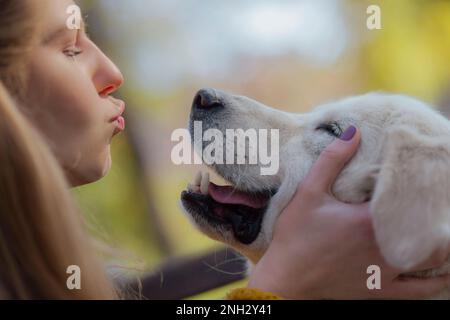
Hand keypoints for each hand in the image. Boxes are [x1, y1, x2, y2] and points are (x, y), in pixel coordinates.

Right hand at [248, 126, 449, 298]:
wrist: (286, 277)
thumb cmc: (295, 235)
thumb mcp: (308, 192)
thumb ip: (331, 160)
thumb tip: (354, 131)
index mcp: (370, 220)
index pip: (410, 198)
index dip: (420, 187)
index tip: (424, 176)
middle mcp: (386, 247)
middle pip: (429, 229)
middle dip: (436, 215)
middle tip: (436, 202)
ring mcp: (387, 272)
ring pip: (432, 260)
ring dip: (442, 246)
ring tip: (441, 232)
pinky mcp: (381, 291)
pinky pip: (421, 290)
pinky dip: (437, 280)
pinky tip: (444, 271)